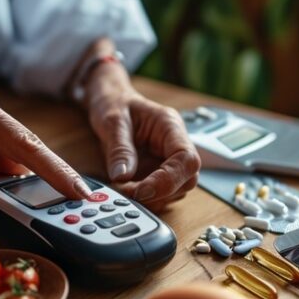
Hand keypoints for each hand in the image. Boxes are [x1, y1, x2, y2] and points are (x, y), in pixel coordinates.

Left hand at [83, 56, 200, 210]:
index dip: (168, 180)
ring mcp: (169, 160)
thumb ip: (119, 149)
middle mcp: (176, 145)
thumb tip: (122, 177)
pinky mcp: (159, 171)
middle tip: (128, 193)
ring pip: (177, 189)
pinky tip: (127, 190)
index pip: (187, 159)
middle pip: (187, 179)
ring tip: (123, 190)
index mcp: (170, 127)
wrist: (111, 100)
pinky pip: (162, 192)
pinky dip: (147, 198)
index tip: (142, 190)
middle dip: (160, 192)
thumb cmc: (115, 103)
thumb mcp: (112, 121)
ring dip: (153, 198)